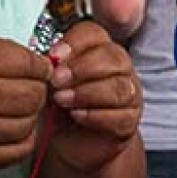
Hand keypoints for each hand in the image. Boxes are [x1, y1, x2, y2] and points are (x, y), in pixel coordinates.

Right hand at [0, 38, 50, 169]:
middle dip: (37, 88)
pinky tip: (12, 129)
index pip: (31, 64)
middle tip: (25, 86)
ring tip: (15, 107)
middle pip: (34, 95)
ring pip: (29, 124)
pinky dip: (22, 141)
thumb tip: (37, 64)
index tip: (36, 67)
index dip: (40, 65)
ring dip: (29, 115)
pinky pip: (16, 153)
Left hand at [46, 21, 141, 170]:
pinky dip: (96, 115)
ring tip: (62, 100)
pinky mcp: (129, 121)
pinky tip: (77, 116)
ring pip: (119, 86)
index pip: (94, 34)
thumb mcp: (50, 85)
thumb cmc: (60, 108)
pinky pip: (120, 115)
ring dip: (87, 92)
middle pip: (113, 57)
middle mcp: (119, 68)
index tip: (54, 56)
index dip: (75, 43)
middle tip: (57, 80)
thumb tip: (47, 62)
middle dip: (82, 68)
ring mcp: (129, 94)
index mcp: (97, 50)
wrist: (71, 143)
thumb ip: (51, 71)